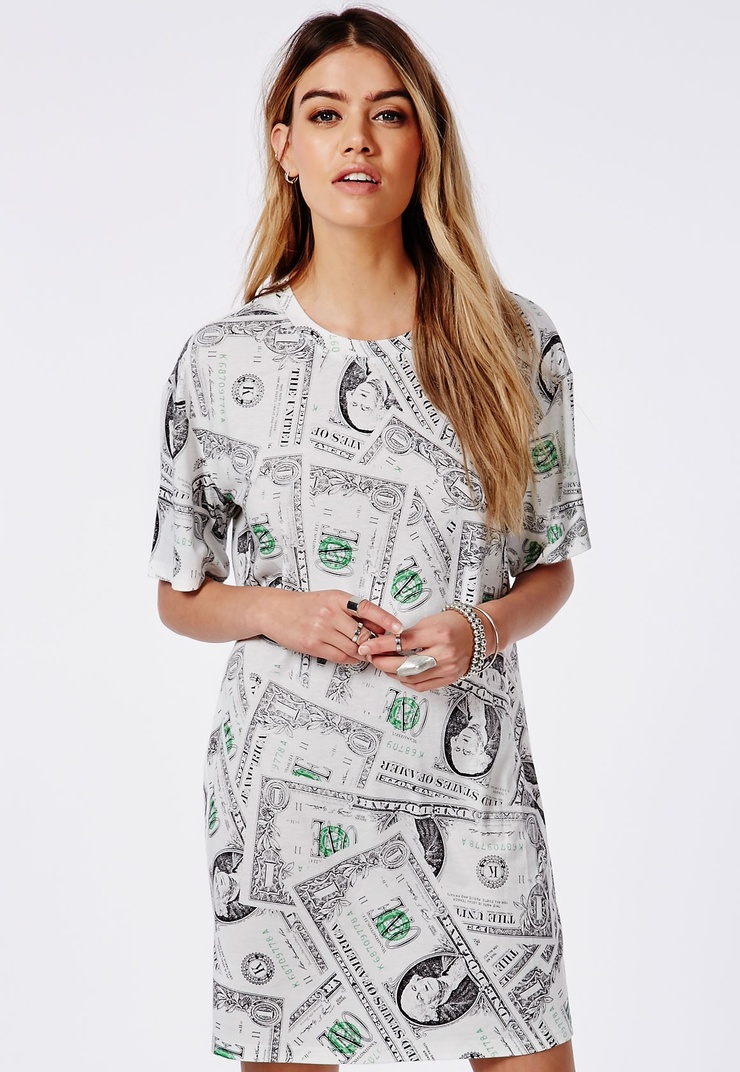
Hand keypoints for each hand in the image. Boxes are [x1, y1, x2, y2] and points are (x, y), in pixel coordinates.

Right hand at [260, 590, 402, 664]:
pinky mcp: (313, 645)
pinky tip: (351, 655)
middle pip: (363, 634)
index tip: (399, 629)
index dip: (386, 619)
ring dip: (364, 654)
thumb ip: (352, 611)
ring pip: (354, 648)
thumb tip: (379, 625)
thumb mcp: (330, 600)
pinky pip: (340, 657)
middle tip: (385, 649)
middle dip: (376, 644)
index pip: (368, 608)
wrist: (275, 611)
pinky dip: (350, 659)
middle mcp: (330, 613)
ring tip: (368, 653)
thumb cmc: (305, 605)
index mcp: (337, 598)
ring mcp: (320, 630)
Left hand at [357, 609, 474, 690]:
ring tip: (382, 665)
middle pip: (405, 664)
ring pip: (411, 678)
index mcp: (438, 634)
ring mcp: (447, 668)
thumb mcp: (430, 621)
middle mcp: (444, 653)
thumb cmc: (454, 624)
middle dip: (383, 662)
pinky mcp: (448, 678)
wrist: (479, 633)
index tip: (367, 646)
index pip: (403, 642)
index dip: (381, 645)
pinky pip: (421, 685)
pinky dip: (406, 681)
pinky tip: (397, 674)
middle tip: (370, 657)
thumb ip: (408, 634)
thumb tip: (385, 643)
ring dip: (392, 673)